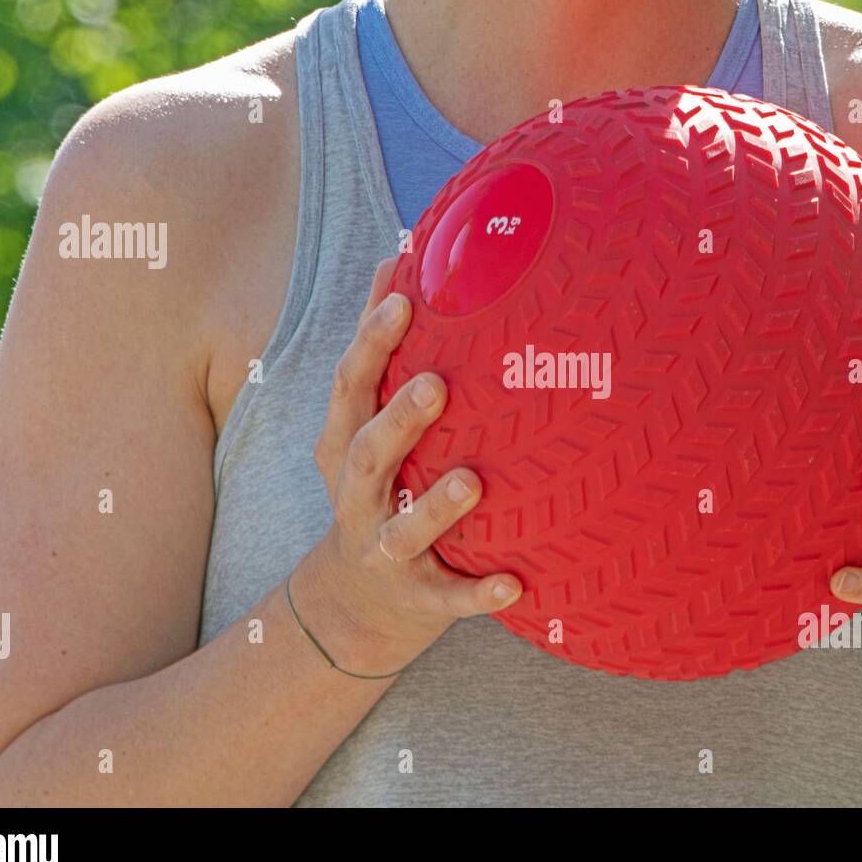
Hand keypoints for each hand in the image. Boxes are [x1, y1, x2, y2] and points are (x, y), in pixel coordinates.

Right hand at [295, 259, 521, 676]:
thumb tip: (398, 259)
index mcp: (344, 444)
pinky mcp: (419, 598)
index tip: (404, 300)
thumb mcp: (360, 421)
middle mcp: (357, 497)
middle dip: (398, 420)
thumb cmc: (377, 484)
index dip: (371, 344)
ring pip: (404, 530)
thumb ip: (379, 349)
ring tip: (472, 482)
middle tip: (437, 383)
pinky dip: (477, 594)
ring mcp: (385, 551)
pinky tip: (517, 584)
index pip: (350, 388)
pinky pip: (449, 599)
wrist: (357, 602)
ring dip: (436, 508)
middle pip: (366, 455)